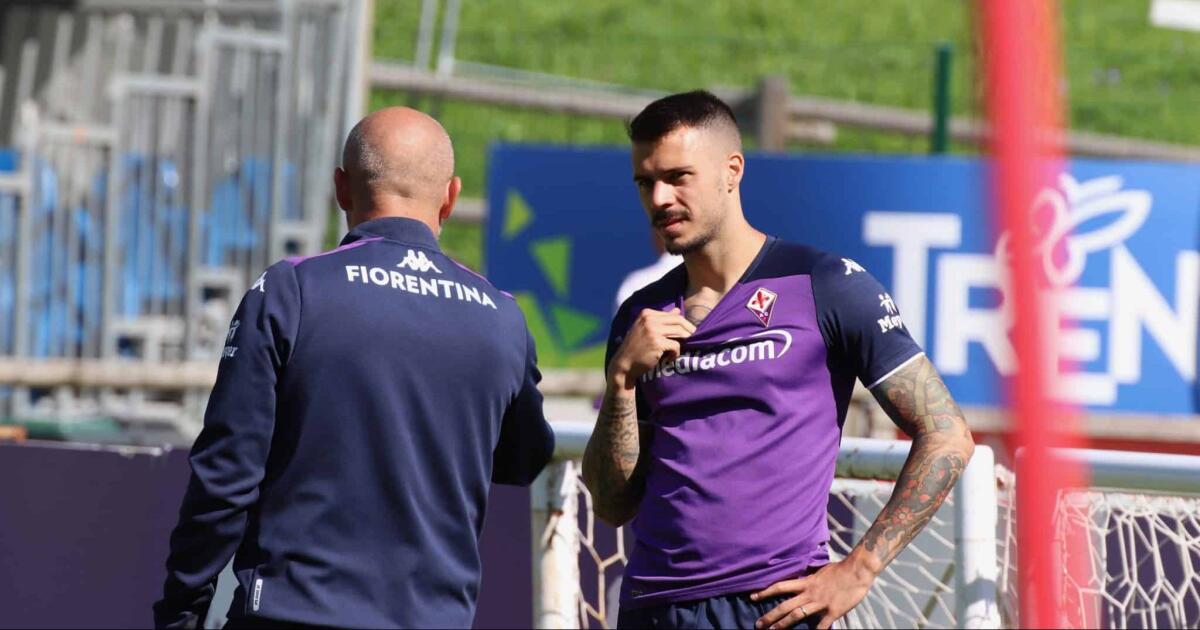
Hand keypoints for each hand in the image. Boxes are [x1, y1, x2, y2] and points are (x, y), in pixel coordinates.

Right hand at [607, 308, 694, 387]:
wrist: (624, 363)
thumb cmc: (635, 347)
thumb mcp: (645, 328)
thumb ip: (661, 319)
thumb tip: (678, 310)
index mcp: (646, 313)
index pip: (673, 314)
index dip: (683, 323)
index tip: (686, 331)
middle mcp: (649, 319)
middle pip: (679, 321)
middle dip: (688, 330)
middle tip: (691, 338)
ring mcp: (653, 330)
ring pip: (680, 332)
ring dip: (682, 342)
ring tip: (676, 349)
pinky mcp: (657, 343)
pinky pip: (676, 345)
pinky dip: (675, 353)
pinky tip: (669, 358)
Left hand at [751, 558, 875, 628]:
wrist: (857, 570)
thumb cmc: (839, 569)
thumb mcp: (819, 571)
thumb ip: (809, 578)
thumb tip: (800, 579)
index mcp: (806, 582)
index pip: (780, 586)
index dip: (765, 591)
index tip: (752, 596)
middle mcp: (810, 593)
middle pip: (785, 605)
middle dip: (770, 616)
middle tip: (758, 624)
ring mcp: (820, 603)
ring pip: (797, 615)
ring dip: (783, 625)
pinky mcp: (833, 612)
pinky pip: (821, 625)